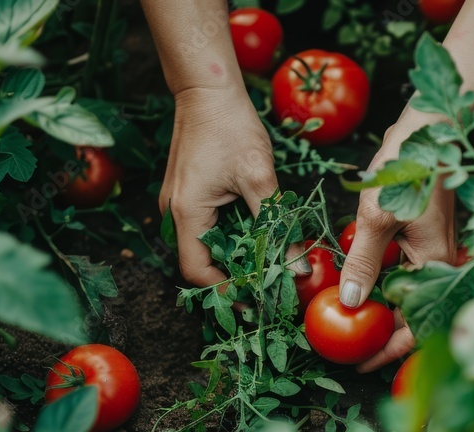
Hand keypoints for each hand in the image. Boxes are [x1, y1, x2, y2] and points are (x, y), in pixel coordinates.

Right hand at [158, 86, 308, 286]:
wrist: (208, 90)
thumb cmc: (230, 127)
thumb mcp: (259, 177)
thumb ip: (276, 224)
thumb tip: (297, 267)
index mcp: (187, 213)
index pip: (198, 272)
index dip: (227, 290)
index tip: (257, 298)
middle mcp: (176, 213)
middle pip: (202, 262)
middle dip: (236, 277)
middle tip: (270, 285)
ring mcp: (180, 204)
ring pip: (206, 246)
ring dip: (236, 256)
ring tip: (269, 263)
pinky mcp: (189, 195)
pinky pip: (207, 228)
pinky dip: (231, 238)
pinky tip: (257, 235)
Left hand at [339, 111, 456, 371]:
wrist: (432, 128)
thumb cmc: (410, 169)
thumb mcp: (378, 219)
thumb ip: (364, 264)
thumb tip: (351, 305)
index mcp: (437, 267)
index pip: (416, 329)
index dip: (388, 352)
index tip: (359, 365)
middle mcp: (440, 265)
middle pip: (413, 317)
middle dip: (383, 337)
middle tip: (349, 349)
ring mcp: (433, 251)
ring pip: (408, 296)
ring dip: (382, 312)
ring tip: (350, 324)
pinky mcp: (423, 236)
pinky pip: (405, 273)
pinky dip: (383, 284)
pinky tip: (359, 286)